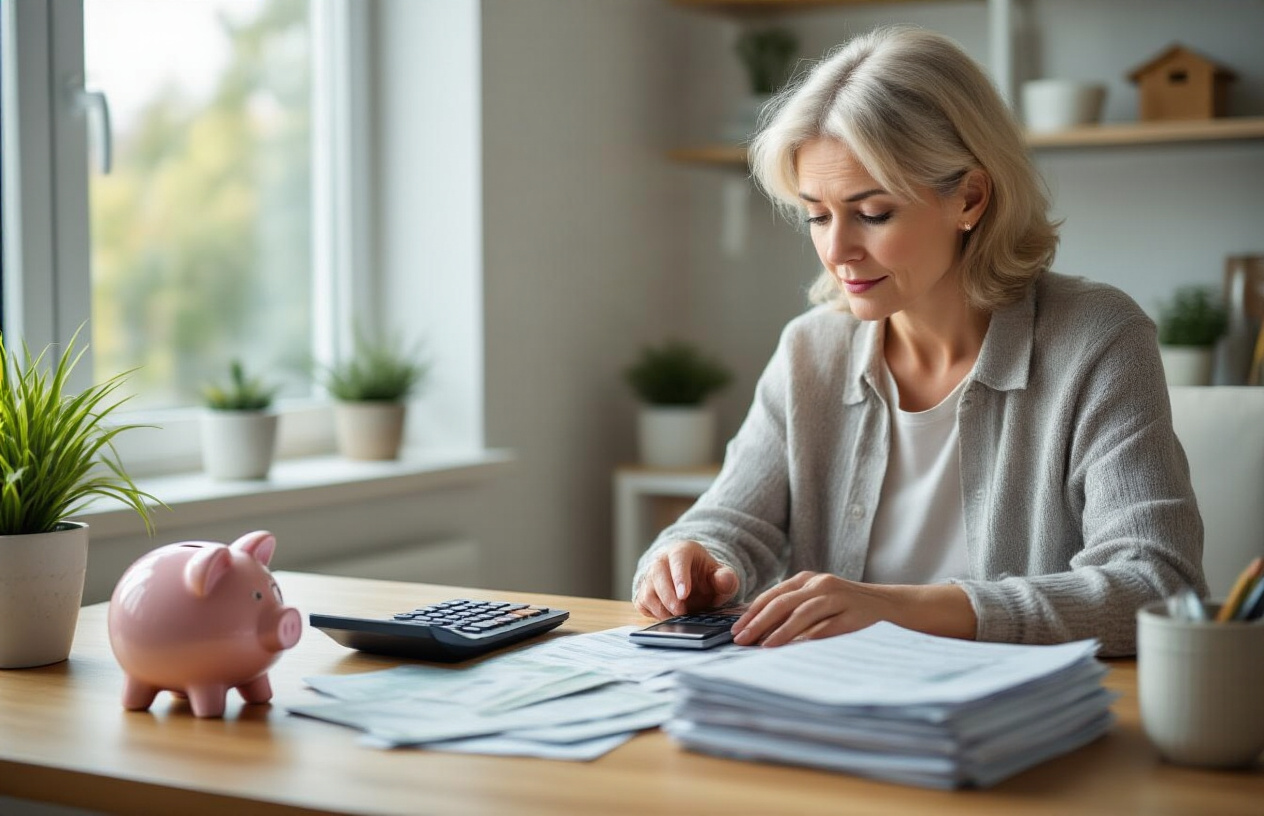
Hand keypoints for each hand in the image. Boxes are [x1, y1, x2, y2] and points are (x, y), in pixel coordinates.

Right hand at [633, 540, 739, 618]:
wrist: (692, 582)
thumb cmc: (706, 577)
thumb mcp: (721, 576)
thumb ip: (726, 578)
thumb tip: (724, 579)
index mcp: (681, 551)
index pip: (677, 559)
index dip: (679, 577)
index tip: (684, 595)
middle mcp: (661, 561)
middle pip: (657, 575)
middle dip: (668, 596)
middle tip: (681, 612)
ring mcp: (650, 577)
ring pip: (647, 592)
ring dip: (661, 608)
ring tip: (678, 618)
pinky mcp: (643, 593)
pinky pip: (643, 604)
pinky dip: (654, 614)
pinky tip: (669, 617)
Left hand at [731, 572, 976, 646]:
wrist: (890, 605)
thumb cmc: (845, 608)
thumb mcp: (816, 601)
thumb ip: (791, 610)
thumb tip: (756, 630)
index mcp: (807, 579)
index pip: (772, 595)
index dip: (751, 613)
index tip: (735, 630)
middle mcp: (820, 584)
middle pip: (782, 602)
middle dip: (758, 622)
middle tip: (740, 640)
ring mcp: (839, 597)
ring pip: (802, 612)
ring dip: (780, 630)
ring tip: (764, 646)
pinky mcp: (854, 614)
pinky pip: (828, 626)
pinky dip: (810, 637)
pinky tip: (796, 648)